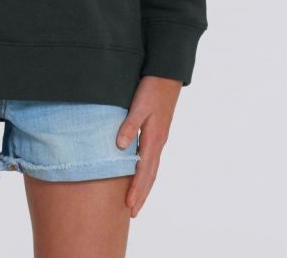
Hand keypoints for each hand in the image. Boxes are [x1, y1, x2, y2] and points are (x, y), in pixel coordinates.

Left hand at [115, 75, 182, 218]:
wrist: (166, 74)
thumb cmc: (151, 89)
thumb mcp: (138, 105)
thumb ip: (128, 125)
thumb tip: (119, 147)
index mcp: (153, 138)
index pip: (144, 171)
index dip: (136, 189)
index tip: (129, 206)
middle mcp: (157, 142)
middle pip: (150, 175)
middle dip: (141, 194)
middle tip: (132, 213)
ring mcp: (158, 138)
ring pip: (151, 168)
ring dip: (144, 185)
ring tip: (135, 200)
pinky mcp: (157, 132)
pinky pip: (151, 159)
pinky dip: (145, 172)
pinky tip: (139, 173)